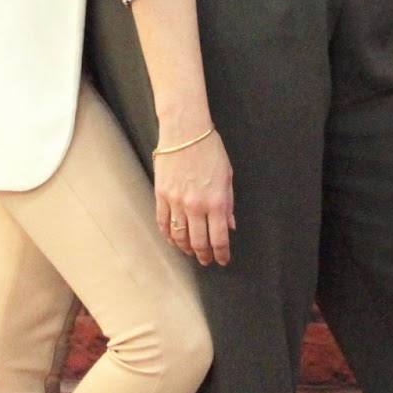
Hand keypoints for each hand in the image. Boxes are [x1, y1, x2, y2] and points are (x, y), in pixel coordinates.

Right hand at [153, 128, 233, 265]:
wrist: (184, 131)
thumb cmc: (209, 149)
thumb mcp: (227, 175)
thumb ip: (228, 203)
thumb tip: (230, 226)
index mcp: (216, 201)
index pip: (219, 238)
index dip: (221, 253)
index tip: (223, 260)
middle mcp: (196, 206)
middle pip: (199, 242)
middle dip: (204, 255)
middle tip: (206, 260)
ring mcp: (176, 201)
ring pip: (179, 236)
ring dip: (186, 248)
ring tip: (191, 252)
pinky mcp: (162, 195)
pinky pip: (163, 222)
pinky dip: (168, 235)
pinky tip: (173, 240)